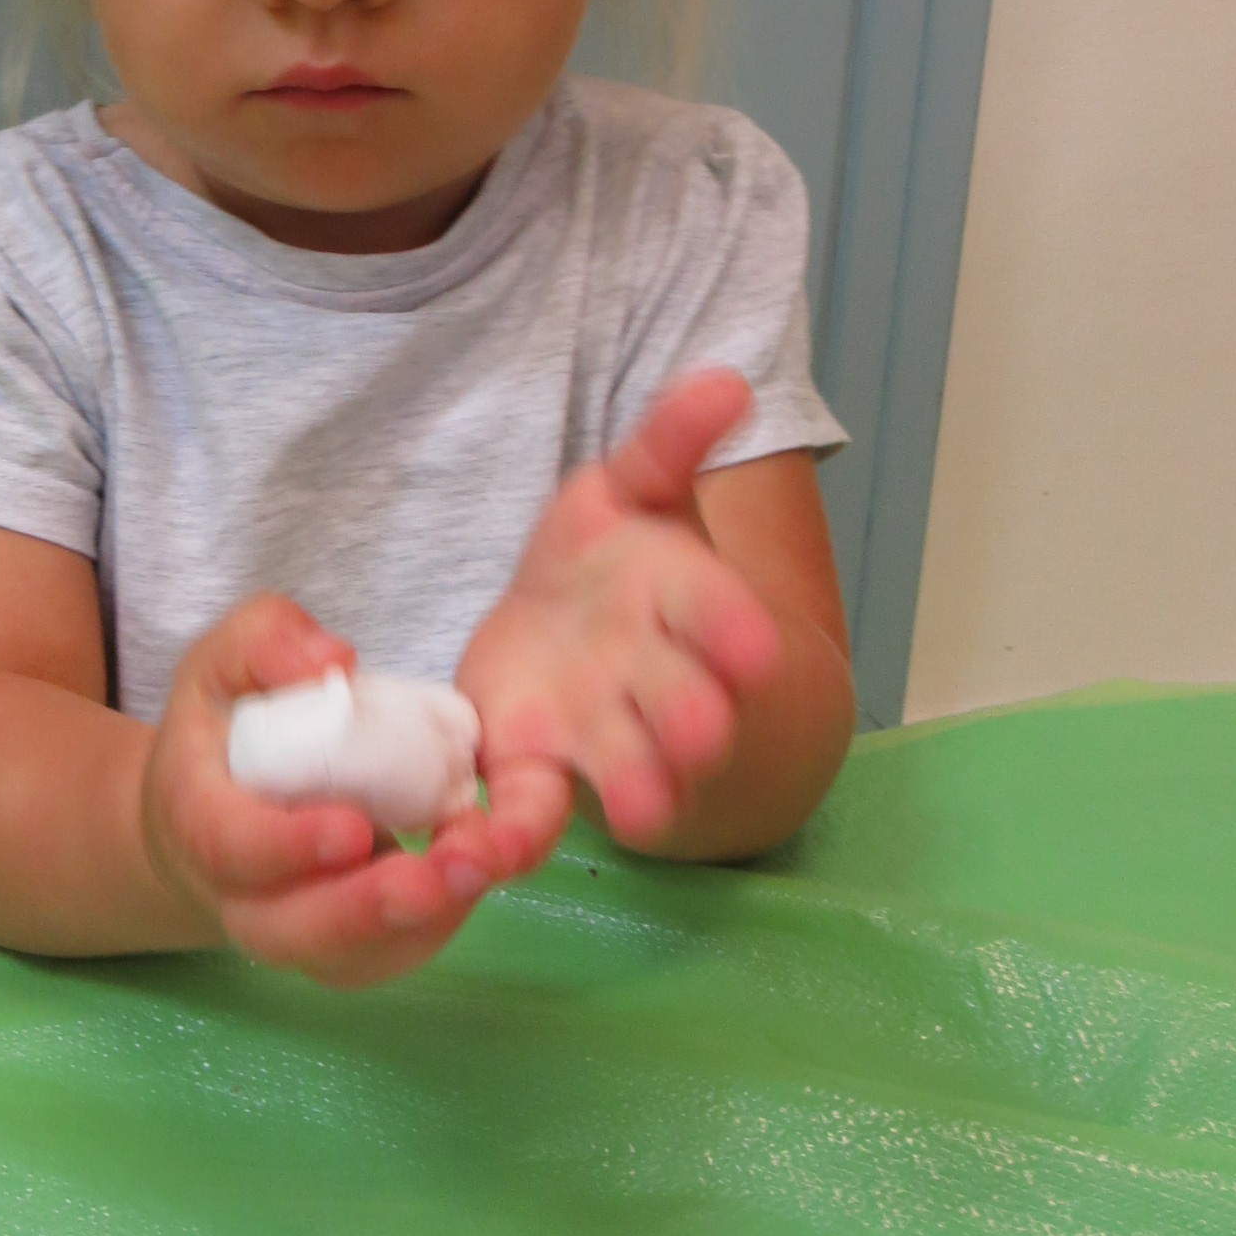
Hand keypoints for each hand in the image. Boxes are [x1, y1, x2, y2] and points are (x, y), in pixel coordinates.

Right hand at [141, 596, 519, 988]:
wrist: (211, 807)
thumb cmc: (224, 724)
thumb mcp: (225, 660)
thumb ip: (266, 643)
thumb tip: (333, 663)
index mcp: (197, 816)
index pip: (229, 846)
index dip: (288, 845)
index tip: (354, 827)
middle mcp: (236, 894)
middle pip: (288, 929)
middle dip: (368, 909)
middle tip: (443, 872)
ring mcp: (288, 931)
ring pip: (345, 958)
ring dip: (417, 924)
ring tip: (478, 871)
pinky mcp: (339, 949)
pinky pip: (384, 958)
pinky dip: (435, 926)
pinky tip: (475, 875)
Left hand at [455, 370, 783, 857]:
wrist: (570, 633)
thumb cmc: (610, 556)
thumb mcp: (632, 488)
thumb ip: (670, 442)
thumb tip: (730, 379)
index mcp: (682, 601)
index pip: (718, 613)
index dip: (733, 630)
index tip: (755, 648)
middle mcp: (653, 679)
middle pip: (681, 701)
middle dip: (690, 718)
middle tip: (699, 734)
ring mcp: (598, 731)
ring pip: (624, 767)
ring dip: (632, 789)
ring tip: (633, 813)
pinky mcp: (532, 765)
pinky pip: (528, 810)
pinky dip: (507, 840)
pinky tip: (480, 856)